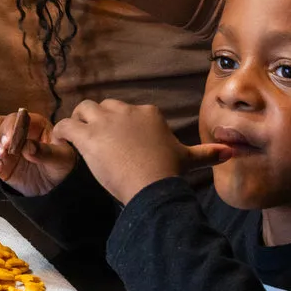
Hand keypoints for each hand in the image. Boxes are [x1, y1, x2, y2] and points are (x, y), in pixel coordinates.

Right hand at [0, 109, 78, 196]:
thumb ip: (46, 152)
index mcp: (33, 125)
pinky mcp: (0, 165)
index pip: (15, 119)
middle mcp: (15, 133)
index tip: (8, 142)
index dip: (8, 128)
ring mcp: (6, 149)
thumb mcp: (61, 158)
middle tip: (1, 154)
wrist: (58, 188)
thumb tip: (27, 147)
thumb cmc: (64, 166)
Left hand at [51, 99, 232, 204]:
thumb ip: (207, 153)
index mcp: (148, 112)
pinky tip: (60, 141)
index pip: (127, 110)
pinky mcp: (87, 134)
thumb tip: (230, 152)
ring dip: (78, 121)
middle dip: (98, 120)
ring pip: (83, 110)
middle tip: (95, 139)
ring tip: (75, 138)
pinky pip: (66, 125)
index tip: (118, 141)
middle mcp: (126, 110)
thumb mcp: (188, 159)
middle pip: (103, 106)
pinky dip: (60, 132)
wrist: (151, 184)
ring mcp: (104, 121)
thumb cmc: (169, 172)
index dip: (120, 124)